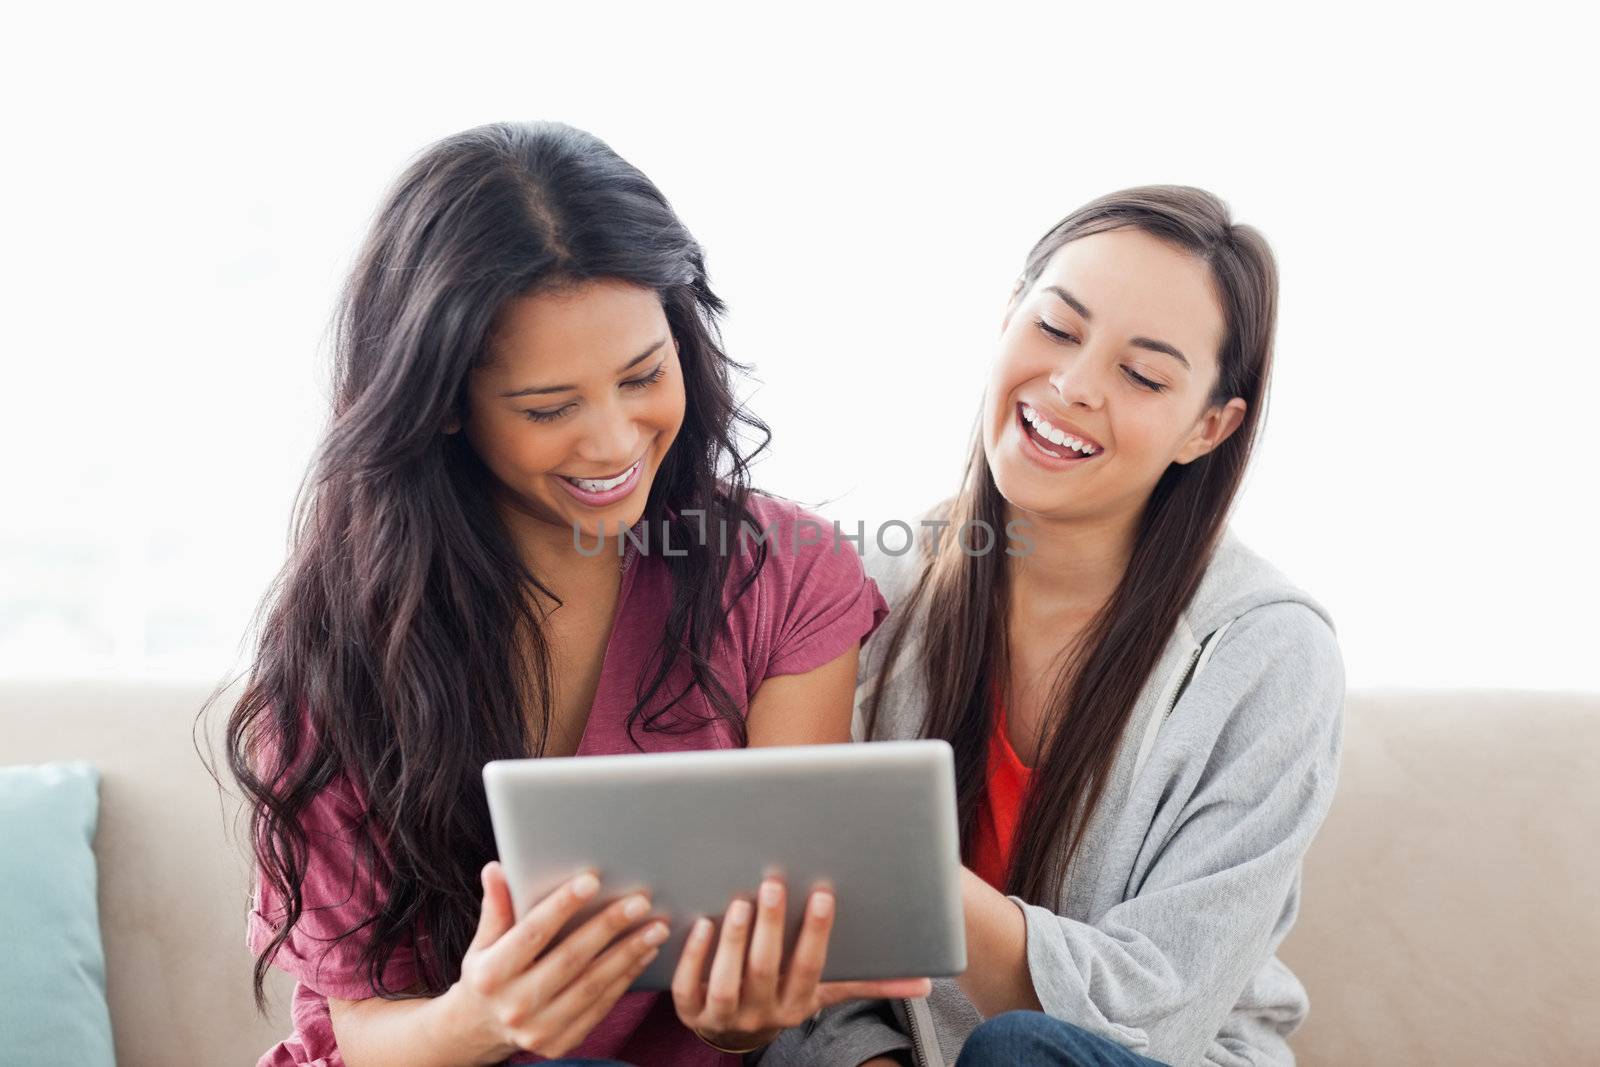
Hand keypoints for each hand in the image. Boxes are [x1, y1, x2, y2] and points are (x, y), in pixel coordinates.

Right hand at [447, 861, 668, 1062]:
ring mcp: (538, 1030)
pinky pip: (600, 1007)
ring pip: (592, 985)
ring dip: (628, 954)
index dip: (562, 905)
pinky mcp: (560, 1043)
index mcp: (491, 975)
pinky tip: (644, 955)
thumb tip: (496, 869)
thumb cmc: (487, 974)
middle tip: (640, 902)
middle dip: (608, 927)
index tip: (592, 880)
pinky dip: (625, 979)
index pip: (532, 933)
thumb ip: (496, 908)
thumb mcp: (482, 943)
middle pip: (570, 959)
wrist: (480, 1030)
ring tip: (656, 928)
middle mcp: (514, 1006)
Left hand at [670, 877, 932, 1051]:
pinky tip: (702, 923)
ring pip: (727, 981)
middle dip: (771, 927)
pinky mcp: (690, 1011)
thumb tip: (926, 983)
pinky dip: (694, 956)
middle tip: (772, 883)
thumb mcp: (825, 991)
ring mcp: (723, 1016)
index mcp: (798, 1004)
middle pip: (765, 970)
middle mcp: (762, 1014)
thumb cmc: (784, 994)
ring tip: (740, 902)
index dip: (816, 933)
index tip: (821, 894)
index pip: (810, 969)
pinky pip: (689, 986)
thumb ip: (869, 983)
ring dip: (733, 941)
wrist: (732, 1032)